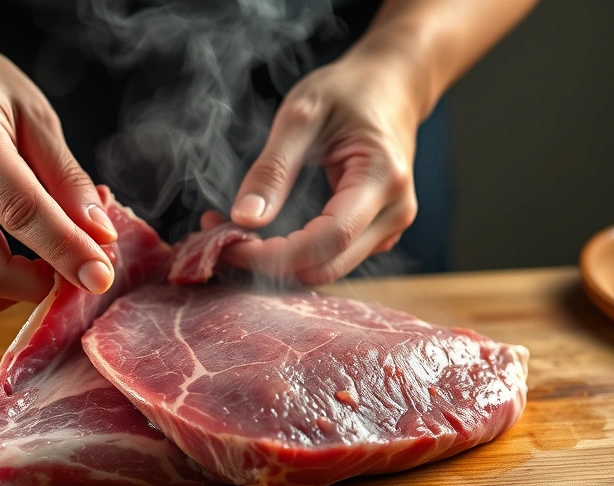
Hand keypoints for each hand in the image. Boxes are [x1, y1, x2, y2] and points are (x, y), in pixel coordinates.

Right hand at [0, 24, 116, 312]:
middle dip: (46, 285)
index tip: (101, 276)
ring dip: (22, 286)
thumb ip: (69, 180)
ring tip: (46, 255)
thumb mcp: (37, 118)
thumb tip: (100, 237)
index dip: (68, 252)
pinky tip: (5, 241)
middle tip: (78, 269)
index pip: (22, 213)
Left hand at [216, 45, 421, 284]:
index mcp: (383, 179)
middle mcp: (395, 214)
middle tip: (218, 238)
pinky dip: (292, 256)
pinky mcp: (375, 235)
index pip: (328, 240)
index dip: (273, 253)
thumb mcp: (302, 115)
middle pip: (326, 266)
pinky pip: (330, 259)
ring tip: (235, 233)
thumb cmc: (349, 91)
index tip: (225, 242)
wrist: (391, 86)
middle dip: (267, 263)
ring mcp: (389, 229)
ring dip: (277, 263)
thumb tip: (243, 219)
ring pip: (326, 270)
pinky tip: (263, 236)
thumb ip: (272, 169)